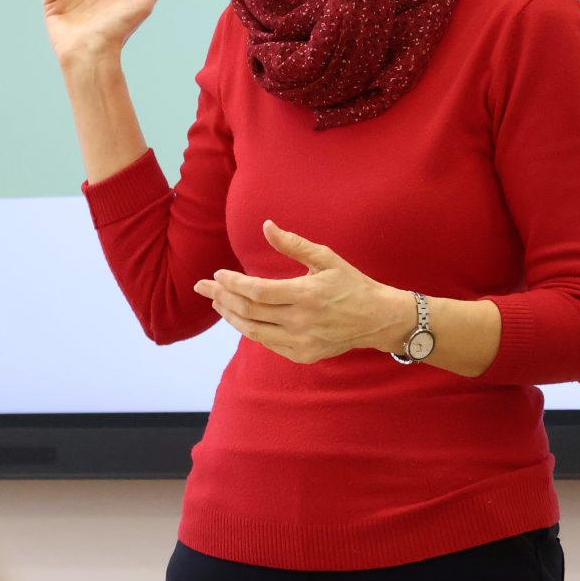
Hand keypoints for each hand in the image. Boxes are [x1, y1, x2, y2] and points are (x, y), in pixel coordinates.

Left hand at [194, 220, 412, 365]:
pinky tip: (240, 318)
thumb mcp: (326, 258)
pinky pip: (267, 342)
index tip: (217, 275)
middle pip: (249, 312)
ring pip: (253, 331)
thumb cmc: (351, 284)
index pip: (257, 292)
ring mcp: (301, 342)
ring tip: (216, 302)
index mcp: (306, 295)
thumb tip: (266, 226)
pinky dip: (250, 329)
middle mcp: (301, 321)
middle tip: (202, 288)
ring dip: (231, 316)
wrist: (377, 319)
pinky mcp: (302, 354)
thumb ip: (293, 244)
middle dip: (221, 298)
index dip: (233, 284)